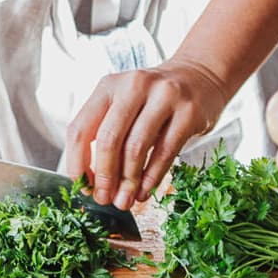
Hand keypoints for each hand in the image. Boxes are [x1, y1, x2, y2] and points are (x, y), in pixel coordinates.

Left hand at [63, 59, 227, 210]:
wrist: (200, 77)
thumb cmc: (153, 99)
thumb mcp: (123, 103)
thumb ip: (105, 133)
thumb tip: (93, 183)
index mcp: (109, 86)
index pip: (80, 128)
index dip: (77, 163)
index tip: (82, 186)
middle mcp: (134, 86)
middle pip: (108, 140)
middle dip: (104, 176)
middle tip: (104, 198)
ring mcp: (163, 97)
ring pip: (136, 148)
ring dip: (128, 181)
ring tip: (125, 200)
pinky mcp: (188, 112)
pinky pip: (164, 152)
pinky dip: (151, 177)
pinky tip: (144, 191)